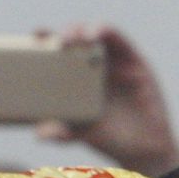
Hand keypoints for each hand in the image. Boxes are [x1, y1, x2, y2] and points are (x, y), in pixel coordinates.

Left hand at [34, 23, 178, 175]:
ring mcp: (114, 62)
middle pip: (74, 39)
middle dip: (64, 34)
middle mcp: (92, 66)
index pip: (55, 53)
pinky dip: (106, 31)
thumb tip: (40, 134)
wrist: (143, 147)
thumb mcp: (80, 133)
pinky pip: (119, 40)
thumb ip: (61, 132)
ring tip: (75, 38)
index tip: (34, 38)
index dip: (44, 41)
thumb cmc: (109, 137)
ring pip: (95, 34)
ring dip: (83, 29)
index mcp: (74, 78)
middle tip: (57, 42)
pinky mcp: (134, 60)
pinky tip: (96, 34)